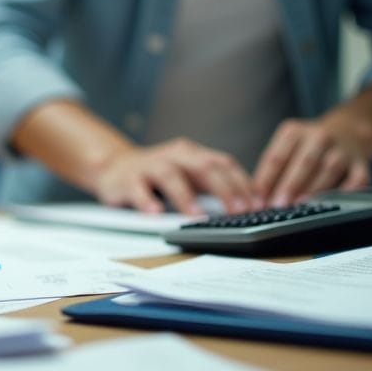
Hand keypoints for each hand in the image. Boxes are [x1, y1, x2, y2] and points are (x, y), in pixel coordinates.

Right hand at [93, 137, 256, 215]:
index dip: (243, 183)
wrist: (113, 167)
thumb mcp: (188, 174)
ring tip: (197, 216)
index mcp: (193, 154)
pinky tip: (155, 214)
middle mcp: (174, 156)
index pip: (224, 164)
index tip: (258, 204)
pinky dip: (147, 201)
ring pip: (171, 175)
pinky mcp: (127, 180)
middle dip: (224, 190)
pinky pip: (138, 189)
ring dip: (186, 196)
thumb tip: (247, 206)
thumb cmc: (158, 175)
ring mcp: (150, 166)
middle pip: (203, 167)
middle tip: (238, 211)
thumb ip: (213, 186)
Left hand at [252, 117, 371, 208]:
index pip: (277, 156)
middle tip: (278, 206)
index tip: (258, 198)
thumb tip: (258, 200)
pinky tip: (335, 204)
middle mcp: (320, 136)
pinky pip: (357, 179)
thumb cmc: (307, 148)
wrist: (347, 132)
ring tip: (301, 206)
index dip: (266, 179)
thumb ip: (272, 171)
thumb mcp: (286, 148)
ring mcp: (343, 150)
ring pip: (329, 169)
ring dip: (314, 189)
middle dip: (290, 185)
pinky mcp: (361, 165)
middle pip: (304, 162)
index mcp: (295, 132)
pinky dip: (348, 191)